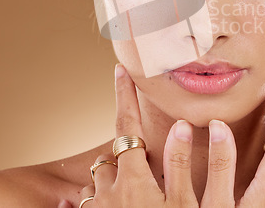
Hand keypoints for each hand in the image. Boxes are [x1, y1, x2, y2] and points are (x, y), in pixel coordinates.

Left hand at [77, 64, 199, 206]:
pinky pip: (81, 203)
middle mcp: (108, 192)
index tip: (121, 70)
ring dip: (109, 180)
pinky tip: (86, 205)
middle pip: (110, 157)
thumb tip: (181, 126)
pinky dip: (89, 200)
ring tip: (130, 195)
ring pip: (95, 182)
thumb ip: (180, 164)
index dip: (125, 95)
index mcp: (132, 180)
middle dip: (122, 155)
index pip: (127, 126)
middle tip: (142, 168)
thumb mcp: (183, 204)